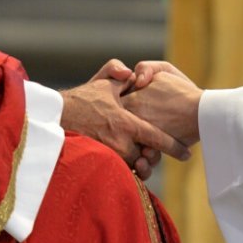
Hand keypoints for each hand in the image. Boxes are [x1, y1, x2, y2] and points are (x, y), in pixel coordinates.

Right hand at [61, 59, 190, 179]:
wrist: (55, 118)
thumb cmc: (80, 100)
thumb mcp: (100, 82)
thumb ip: (117, 71)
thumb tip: (132, 72)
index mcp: (126, 123)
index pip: (157, 138)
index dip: (174, 147)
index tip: (187, 153)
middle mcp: (120, 142)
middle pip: (147, 158)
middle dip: (152, 159)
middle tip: (154, 156)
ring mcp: (109, 155)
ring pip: (133, 167)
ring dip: (138, 165)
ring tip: (141, 161)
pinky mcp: (99, 163)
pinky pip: (119, 171)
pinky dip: (124, 169)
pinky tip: (125, 164)